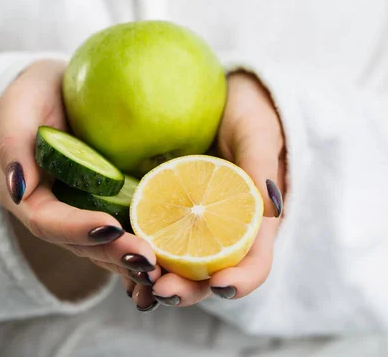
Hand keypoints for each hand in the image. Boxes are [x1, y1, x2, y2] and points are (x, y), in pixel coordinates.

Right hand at [0, 60, 158, 294]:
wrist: (63, 90)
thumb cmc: (36, 95)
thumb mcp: (17, 108)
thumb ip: (12, 146)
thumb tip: (18, 189)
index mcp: (29, 197)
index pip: (48, 222)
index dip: (76, 229)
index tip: (109, 228)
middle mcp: (58, 213)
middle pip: (82, 244)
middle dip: (114, 254)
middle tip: (147, 260)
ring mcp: (86, 212)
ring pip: (107, 246)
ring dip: (133, 259)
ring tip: (165, 267)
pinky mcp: (113, 204)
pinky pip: (130, 228)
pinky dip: (150, 242)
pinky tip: (176, 253)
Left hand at [125, 71, 285, 309]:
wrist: (219, 96)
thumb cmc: (247, 111)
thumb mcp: (257, 131)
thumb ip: (261, 165)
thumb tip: (269, 206)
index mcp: (252, 218)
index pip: (253, 261)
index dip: (241, 280)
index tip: (219, 285)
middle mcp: (220, 227)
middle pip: (209, 272)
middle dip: (188, 289)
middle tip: (162, 291)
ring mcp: (190, 221)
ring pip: (177, 264)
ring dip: (158, 283)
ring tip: (137, 292)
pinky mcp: (163, 209)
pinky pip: (151, 240)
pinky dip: (137, 258)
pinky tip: (118, 266)